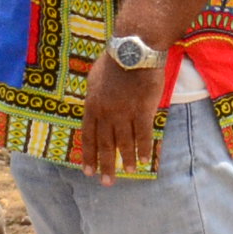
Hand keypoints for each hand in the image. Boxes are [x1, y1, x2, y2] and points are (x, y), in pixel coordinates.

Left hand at [76, 50, 157, 181]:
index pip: (88, 136)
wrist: (134, 51)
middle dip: (105, 165)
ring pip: (124, 143)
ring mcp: (124, 113)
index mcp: (92, 106)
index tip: (88, 171)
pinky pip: (143, 135)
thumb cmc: (114, 61)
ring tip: (129, 172)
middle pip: (104, 144)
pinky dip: (143, 149)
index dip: (89, 155)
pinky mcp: (142, 111)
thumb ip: (93, 97)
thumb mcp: (94, 79)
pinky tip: (144, 160)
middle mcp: (106, 113)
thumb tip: (91, 109)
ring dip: (126, 160)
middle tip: (106, 182)